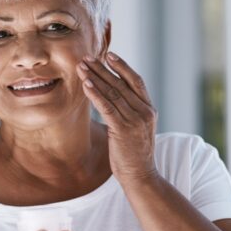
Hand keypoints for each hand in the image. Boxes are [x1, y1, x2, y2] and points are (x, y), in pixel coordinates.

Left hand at [76, 52, 158, 183]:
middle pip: (121, 84)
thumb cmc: (133, 154)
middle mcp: (144, 111)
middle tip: (87, 57)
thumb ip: (129, 113)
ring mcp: (135, 120)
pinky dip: (95, 94)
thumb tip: (112, 99)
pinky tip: (86, 84)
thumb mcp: (136, 129)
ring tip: (82, 67)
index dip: (122, 67)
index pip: (136, 81)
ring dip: (95, 78)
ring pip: (112, 93)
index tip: (109, 55)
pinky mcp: (123, 129)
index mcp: (149, 110)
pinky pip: (107, 106)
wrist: (140, 175)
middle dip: (103, 69)